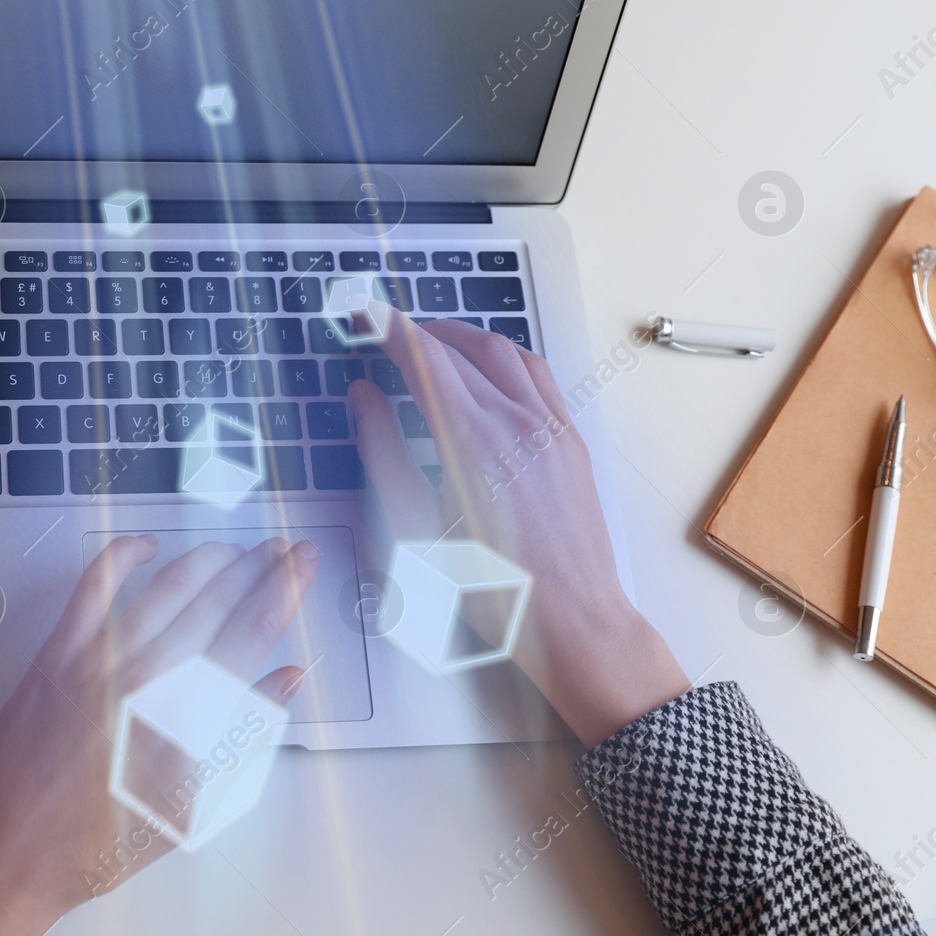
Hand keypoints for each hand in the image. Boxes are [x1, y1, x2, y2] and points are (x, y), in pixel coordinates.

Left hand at [0, 535, 321, 935]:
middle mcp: (146, 681)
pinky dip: (124, 555)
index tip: (302, 566)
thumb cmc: (99, 843)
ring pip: (167, 585)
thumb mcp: (192, 805)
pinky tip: (148, 547)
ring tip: (235, 551)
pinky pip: (95, 585)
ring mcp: (99, 659)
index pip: (253, 633)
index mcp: (188, 720)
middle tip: (281, 551)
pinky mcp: (58, 652)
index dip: (286, 589)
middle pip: (218, 600)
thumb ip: (243, 734)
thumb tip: (283, 682)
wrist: (10, 850)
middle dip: (259, 567)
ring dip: (209, 559)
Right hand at [349, 306, 688, 747]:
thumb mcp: (413, 526)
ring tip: (431, 341)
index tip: (364, 315)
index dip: (388, 329)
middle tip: (383, 329)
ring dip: (462, 337)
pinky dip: (504, 356)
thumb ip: (382, 451)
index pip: (423, 359)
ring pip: (505, 351)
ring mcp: (550, 428)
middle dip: (417, 331)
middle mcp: (517, 422)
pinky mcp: (570, 442)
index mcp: (472, 440)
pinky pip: (537, 375)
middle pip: (460, 349)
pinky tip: (488, 370)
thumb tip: (364, 398)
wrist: (572, 620)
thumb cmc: (491, 589)